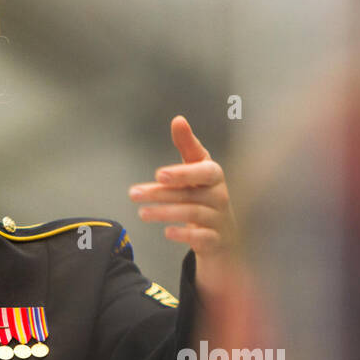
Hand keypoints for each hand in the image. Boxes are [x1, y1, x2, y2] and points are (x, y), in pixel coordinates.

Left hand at [127, 115, 238, 259]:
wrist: (225, 231)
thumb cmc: (206, 193)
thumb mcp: (198, 168)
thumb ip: (188, 145)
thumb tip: (178, 119)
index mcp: (214, 176)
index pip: (204, 171)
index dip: (183, 173)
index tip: (158, 174)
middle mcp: (220, 196)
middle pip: (190, 193)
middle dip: (161, 193)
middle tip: (134, 193)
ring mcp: (219, 219)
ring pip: (193, 214)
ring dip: (165, 213)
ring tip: (142, 213)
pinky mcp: (215, 240)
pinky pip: (202, 238)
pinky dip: (185, 234)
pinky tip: (167, 232)